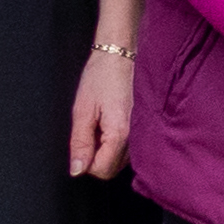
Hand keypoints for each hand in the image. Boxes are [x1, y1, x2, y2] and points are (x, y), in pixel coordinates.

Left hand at [69, 49, 134, 179]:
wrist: (123, 53)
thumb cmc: (103, 75)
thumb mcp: (82, 109)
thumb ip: (80, 142)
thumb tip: (77, 170)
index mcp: (120, 134)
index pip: (101, 170)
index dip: (86, 161)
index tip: (82, 140)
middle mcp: (137, 137)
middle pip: (112, 168)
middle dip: (97, 157)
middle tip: (91, 129)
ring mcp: (144, 132)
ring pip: (121, 160)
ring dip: (108, 150)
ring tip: (102, 122)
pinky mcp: (146, 127)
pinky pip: (130, 148)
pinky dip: (118, 142)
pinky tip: (113, 121)